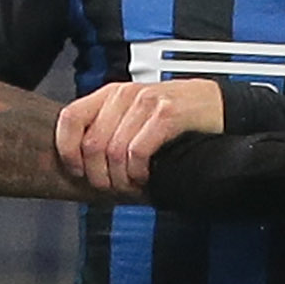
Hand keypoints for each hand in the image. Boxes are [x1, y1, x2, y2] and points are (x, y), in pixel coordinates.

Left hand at [54, 80, 221, 193]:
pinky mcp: (167, 114)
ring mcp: (146, 102)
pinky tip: (147, 177)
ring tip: (133, 185)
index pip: (70, 118)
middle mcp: (124, 95)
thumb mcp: (134, 119)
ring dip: (122, 179)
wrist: (216, 107)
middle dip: (100, 176)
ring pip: (114, 152)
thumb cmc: (175, 118)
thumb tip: (81, 162)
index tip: (77, 172)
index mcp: (110, 95)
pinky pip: (138, 152)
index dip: (67, 150)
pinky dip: (139, 173)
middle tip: (114, 188)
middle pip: (92, 145)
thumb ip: (108, 131)